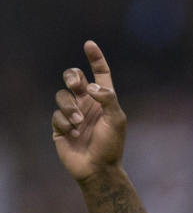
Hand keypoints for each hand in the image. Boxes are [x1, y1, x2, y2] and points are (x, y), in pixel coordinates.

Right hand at [51, 41, 126, 181]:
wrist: (98, 168)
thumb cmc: (111, 145)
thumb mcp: (116, 120)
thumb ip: (107, 98)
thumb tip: (90, 85)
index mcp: (104, 100)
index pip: (100, 74)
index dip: (95, 59)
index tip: (89, 44)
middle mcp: (87, 103)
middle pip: (73, 78)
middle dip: (71, 76)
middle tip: (75, 84)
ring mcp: (72, 114)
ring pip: (61, 95)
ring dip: (69, 107)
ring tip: (78, 122)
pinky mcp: (60, 126)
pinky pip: (56, 115)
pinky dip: (64, 123)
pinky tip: (73, 134)